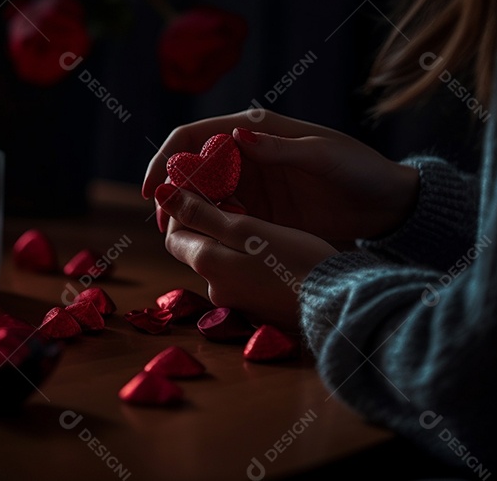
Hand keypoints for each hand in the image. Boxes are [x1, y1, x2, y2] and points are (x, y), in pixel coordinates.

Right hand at [143, 110, 418, 240]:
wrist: (388, 204)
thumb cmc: (360, 170)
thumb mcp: (322, 156)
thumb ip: (279, 148)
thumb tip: (235, 136)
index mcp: (256, 128)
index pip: (194, 136)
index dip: (166, 158)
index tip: (153, 189)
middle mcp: (245, 153)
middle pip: (190, 167)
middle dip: (170, 191)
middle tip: (163, 223)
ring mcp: (251, 184)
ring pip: (201, 195)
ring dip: (185, 213)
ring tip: (177, 239)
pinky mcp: (259, 211)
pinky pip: (221, 218)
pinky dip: (207, 228)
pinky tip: (204, 245)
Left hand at [156, 184, 337, 331]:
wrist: (334, 303)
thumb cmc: (295, 259)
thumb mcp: (246, 228)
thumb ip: (202, 213)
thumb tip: (161, 195)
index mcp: (208, 266)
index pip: (174, 235)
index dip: (182, 209)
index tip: (205, 189)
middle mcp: (215, 289)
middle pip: (197, 249)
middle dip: (208, 223)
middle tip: (236, 200)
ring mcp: (237, 303)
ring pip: (222, 262)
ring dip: (231, 240)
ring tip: (258, 222)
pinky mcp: (258, 308)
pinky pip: (243, 277)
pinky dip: (248, 258)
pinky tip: (272, 248)